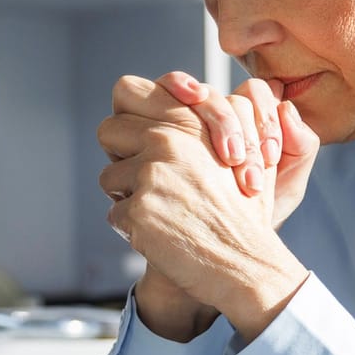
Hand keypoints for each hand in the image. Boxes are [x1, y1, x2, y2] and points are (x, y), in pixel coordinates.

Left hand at [99, 76, 308, 341]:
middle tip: (141, 179)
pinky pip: (115, 214)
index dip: (128, 115)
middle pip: (108, 131)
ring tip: (162, 213)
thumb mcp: (237, 156)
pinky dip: (132, 229)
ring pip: (109, 177)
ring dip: (126, 197)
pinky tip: (161, 236)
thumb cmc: (242, 213)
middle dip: (119, 155)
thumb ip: (200, 129)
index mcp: (188, 125)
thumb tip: (173, 112)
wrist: (245, 261)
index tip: (137, 138)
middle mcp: (167, 143)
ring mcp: (150, 176)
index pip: (128, 92)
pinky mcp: (139, 210)